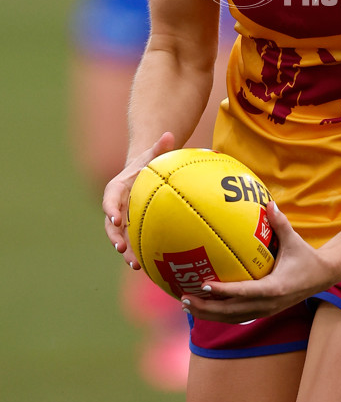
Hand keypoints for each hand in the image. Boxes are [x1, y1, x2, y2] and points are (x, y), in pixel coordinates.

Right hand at [102, 132, 174, 267]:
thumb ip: (160, 146)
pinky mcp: (133, 228)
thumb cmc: (150, 162)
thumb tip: (170, 135)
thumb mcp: (153, 154)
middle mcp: (117, 206)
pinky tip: (149, 267)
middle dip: (115, 236)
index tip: (115, 218)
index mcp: (117, 187)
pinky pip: (133, 242)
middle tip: (121, 248)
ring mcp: (124, 219)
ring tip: (135, 264)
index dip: (110, 209)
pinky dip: (138, 253)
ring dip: (126, 251)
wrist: (146, 172)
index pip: (110, 198)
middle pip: (112, 224)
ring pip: (121, 237)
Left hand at [180, 203, 339, 323]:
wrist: (323, 278)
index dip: (224, 292)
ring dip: (208, 314)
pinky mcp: (263, 311)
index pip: (244, 293)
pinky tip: (204, 304)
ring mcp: (265, 311)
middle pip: (232, 312)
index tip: (204, 286)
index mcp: (275, 288)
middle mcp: (268, 304)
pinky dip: (219, 312)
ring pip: (232, 317)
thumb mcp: (294, 240)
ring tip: (186, 304)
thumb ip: (281, 223)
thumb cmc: (306, 257)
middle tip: (184, 298)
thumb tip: (269, 202)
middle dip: (206, 308)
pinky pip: (237, 315)